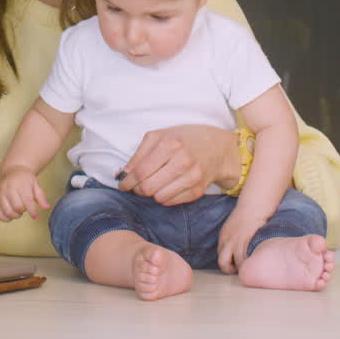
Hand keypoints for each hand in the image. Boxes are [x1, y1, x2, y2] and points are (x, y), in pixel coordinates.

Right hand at [0, 167, 49, 220]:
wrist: (13, 170)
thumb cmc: (25, 179)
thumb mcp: (36, 185)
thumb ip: (41, 197)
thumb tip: (47, 207)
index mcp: (21, 183)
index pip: (27, 201)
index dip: (32, 212)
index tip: (36, 217)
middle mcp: (9, 187)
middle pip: (17, 207)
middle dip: (23, 211)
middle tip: (24, 208)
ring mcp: (0, 192)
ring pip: (7, 211)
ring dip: (15, 215)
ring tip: (17, 210)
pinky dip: (4, 218)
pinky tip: (9, 215)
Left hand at [117, 125, 238, 204]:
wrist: (217, 147)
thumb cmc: (183, 139)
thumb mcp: (159, 136)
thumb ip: (138, 154)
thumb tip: (122, 174)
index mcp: (170, 144)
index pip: (140, 172)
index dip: (127, 182)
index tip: (123, 185)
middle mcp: (183, 161)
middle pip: (148, 187)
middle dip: (137, 189)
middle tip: (136, 186)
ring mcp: (192, 177)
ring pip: (159, 198)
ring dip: (151, 194)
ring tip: (153, 184)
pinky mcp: (198, 191)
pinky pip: (171, 202)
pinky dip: (164, 197)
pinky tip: (166, 187)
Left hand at [217, 208, 266, 273]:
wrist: (252, 206)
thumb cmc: (245, 217)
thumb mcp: (232, 228)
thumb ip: (231, 239)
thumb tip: (234, 252)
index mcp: (223, 238)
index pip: (220, 257)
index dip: (228, 264)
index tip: (236, 265)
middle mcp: (227, 241)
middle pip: (222, 262)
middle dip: (230, 270)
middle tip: (239, 271)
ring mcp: (236, 241)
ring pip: (236, 263)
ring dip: (242, 268)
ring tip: (249, 267)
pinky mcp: (245, 240)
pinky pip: (245, 257)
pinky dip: (248, 262)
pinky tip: (254, 262)